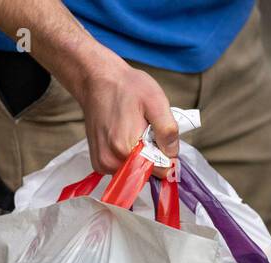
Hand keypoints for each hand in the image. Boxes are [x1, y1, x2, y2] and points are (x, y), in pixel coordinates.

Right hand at [70, 53, 178, 175]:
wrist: (97, 81)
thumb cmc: (127, 87)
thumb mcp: (156, 101)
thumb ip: (168, 130)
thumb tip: (173, 155)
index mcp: (126, 149)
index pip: (160, 171)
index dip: (166, 154)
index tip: (159, 136)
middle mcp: (111, 162)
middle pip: (147, 173)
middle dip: (152, 154)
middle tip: (145, 129)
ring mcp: (103, 165)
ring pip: (135, 172)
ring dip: (140, 155)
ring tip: (133, 130)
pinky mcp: (98, 164)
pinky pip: (123, 169)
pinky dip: (128, 156)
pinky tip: (123, 136)